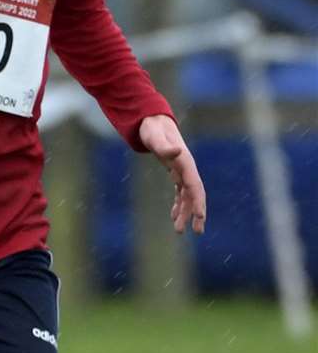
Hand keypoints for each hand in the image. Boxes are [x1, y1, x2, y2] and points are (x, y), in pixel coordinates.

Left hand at [139, 114, 206, 233]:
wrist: (152, 121)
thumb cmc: (152, 129)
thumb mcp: (155, 137)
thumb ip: (164, 146)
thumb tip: (177, 152)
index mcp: (185, 162)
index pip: (195, 185)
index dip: (198, 201)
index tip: (199, 217)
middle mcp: (186, 168)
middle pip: (195, 194)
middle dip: (197, 212)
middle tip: (197, 231)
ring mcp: (182, 171)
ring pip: (187, 196)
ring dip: (185, 213)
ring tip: (180, 230)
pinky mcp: (176, 172)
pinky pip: (180, 192)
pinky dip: (178, 205)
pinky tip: (173, 217)